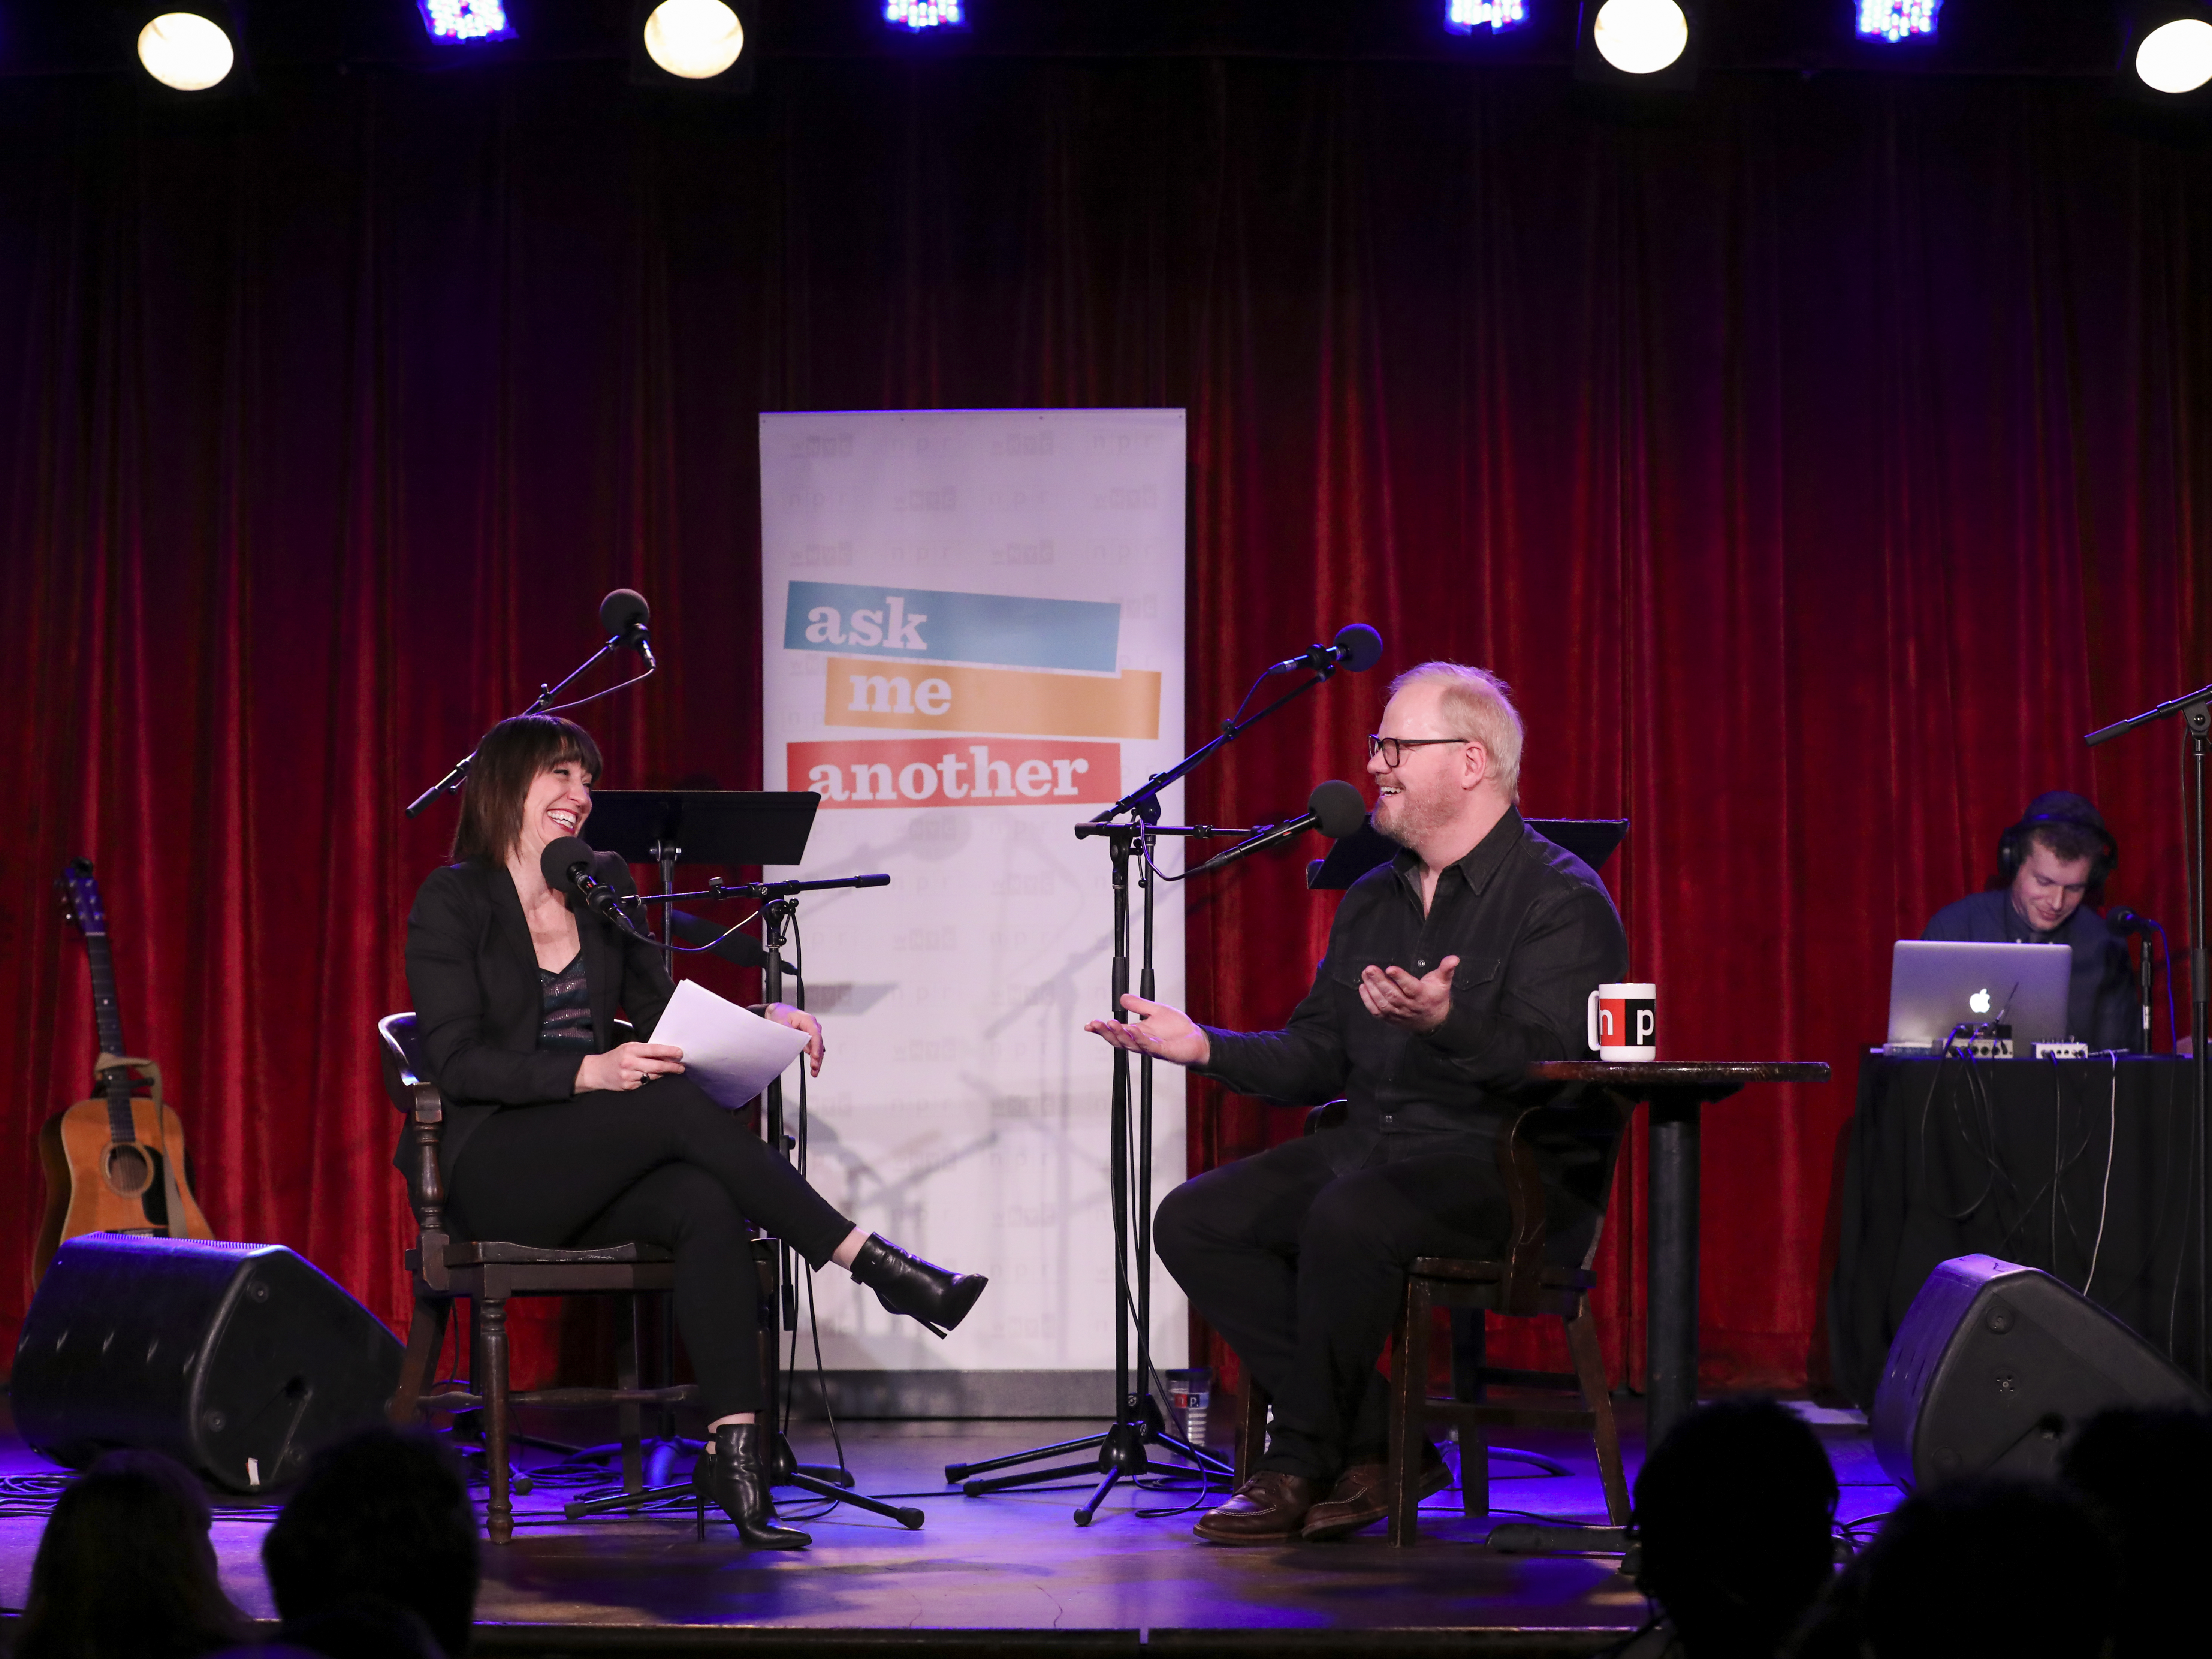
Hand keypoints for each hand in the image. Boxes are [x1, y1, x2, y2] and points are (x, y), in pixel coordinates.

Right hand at [576, 1041, 684, 1092]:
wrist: (597, 1071)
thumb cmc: (616, 1057)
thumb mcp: (628, 1048)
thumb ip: (644, 1050)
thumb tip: (665, 1052)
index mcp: (631, 1049)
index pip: (654, 1050)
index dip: (668, 1051)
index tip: (680, 1053)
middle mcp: (629, 1062)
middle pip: (656, 1065)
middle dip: (672, 1066)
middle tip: (682, 1067)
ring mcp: (629, 1076)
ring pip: (653, 1076)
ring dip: (664, 1074)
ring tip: (673, 1071)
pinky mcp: (628, 1086)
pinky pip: (645, 1083)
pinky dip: (652, 1080)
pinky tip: (655, 1077)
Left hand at [765, 1003, 825, 1075]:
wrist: (778, 1012)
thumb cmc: (781, 1014)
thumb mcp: (782, 1022)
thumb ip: (790, 1032)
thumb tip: (797, 1043)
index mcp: (808, 1020)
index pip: (815, 1034)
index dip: (816, 1046)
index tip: (814, 1057)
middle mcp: (813, 1026)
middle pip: (818, 1043)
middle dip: (818, 1057)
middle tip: (814, 1068)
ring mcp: (812, 1033)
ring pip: (817, 1048)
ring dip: (817, 1060)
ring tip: (814, 1072)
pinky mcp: (809, 1039)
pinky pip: (813, 1049)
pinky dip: (814, 1058)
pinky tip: (814, 1068)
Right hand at [1083, 995, 1211, 1067]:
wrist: (1197, 1039)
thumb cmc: (1178, 1028)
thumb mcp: (1156, 1010)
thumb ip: (1139, 1005)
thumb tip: (1122, 998)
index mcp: (1138, 1033)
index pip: (1116, 1032)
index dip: (1102, 1029)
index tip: (1089, 1025)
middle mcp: (1141, 1042)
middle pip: (1119, 1040)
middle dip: (1106, 1032)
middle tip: (1095, 1024)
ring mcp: (1151, 1048)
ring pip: (1131, 1043)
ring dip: (1120, 1034)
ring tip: (1110, 1024)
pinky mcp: (1163, 1051)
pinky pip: (1149, 1045)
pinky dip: (1139, 1038)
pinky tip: (1133, 1029)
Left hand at [1357, 957, 1458, 1033]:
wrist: (1433, 1023)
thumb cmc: (1436, 998)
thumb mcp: (1443, 982)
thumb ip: (1446, 969)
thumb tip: (1454, 958)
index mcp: (1422, 995)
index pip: (1410, 987)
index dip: (1400, 978)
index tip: (1390, 968)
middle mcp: (1409, 1006)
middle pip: (1392, 995)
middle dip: (1380, 981)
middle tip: (1370, 969)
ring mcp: (1398, 1014)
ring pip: (1383, 1003)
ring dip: (1372, 989)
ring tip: (1365, 974)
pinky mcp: (1390, 1018)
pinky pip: (1377, 1012)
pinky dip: (1368, 1001)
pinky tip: (1363, 987)